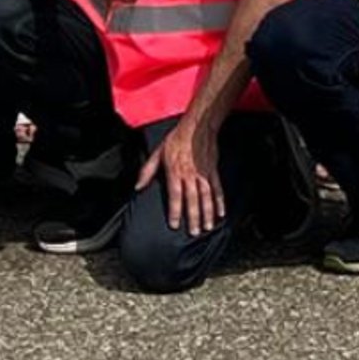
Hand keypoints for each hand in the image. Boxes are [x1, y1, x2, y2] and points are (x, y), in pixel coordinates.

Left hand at [137, 116, 223, 234]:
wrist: (197, 127)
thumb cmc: (176, 139)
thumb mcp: (158, 152)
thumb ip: (147, 171)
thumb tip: (138, 186)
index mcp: (175, 171)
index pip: (175, 195)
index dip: (174, 211)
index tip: (174, 225)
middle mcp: (189, 175)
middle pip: (192, 200)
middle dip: (192, 218)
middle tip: (193, 233)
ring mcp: (203, 174)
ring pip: (206, 197)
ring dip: (206, 214)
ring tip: (206, 228)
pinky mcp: (212, 171)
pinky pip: (217, 189)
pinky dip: (219, 202)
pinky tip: (220, 214)